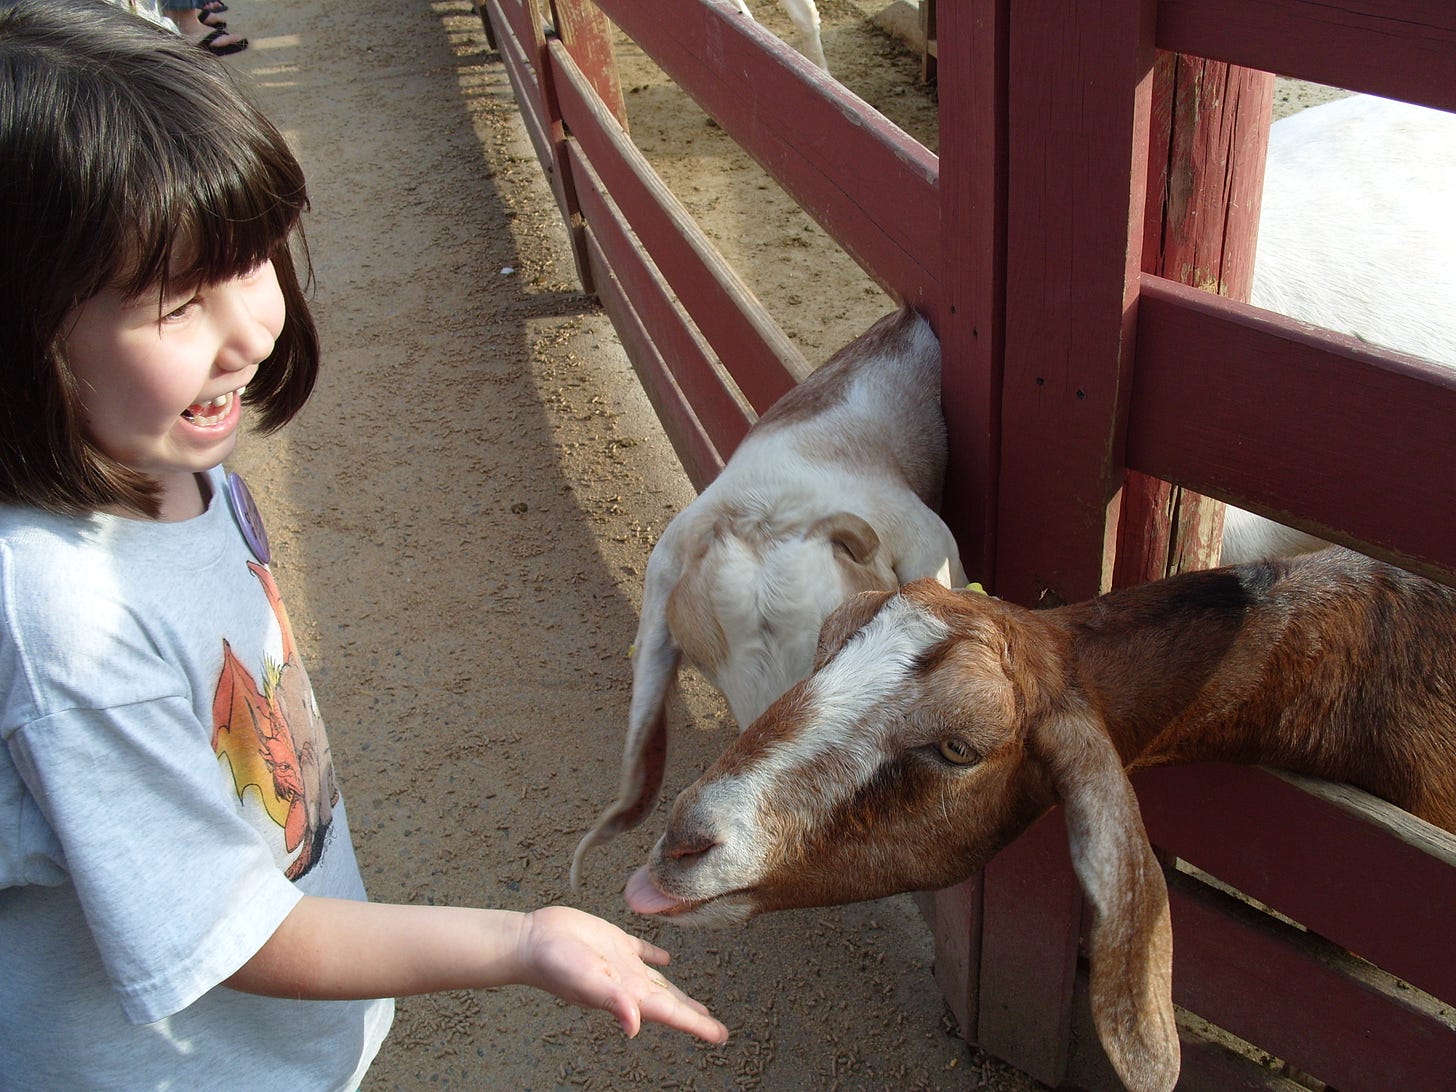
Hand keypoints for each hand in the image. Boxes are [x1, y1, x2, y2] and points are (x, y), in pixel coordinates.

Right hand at [516, 905, 728, 1043]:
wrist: (532, 940)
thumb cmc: (556, 964)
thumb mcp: (587, 981)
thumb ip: (612, 1001)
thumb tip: (633, 1026)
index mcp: (629, 994)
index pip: (670, 1013)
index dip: (697, 1025)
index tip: (720, 1035)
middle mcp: (629, 983)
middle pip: (669, 1003)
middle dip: (693, 1017)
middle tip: (714, 1028)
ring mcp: (622, 964)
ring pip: (659, 982)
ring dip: (677, 993)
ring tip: (695, 1006)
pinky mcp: (613, 942)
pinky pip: (642, 952)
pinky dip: (656, 957)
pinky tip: (665, 959)